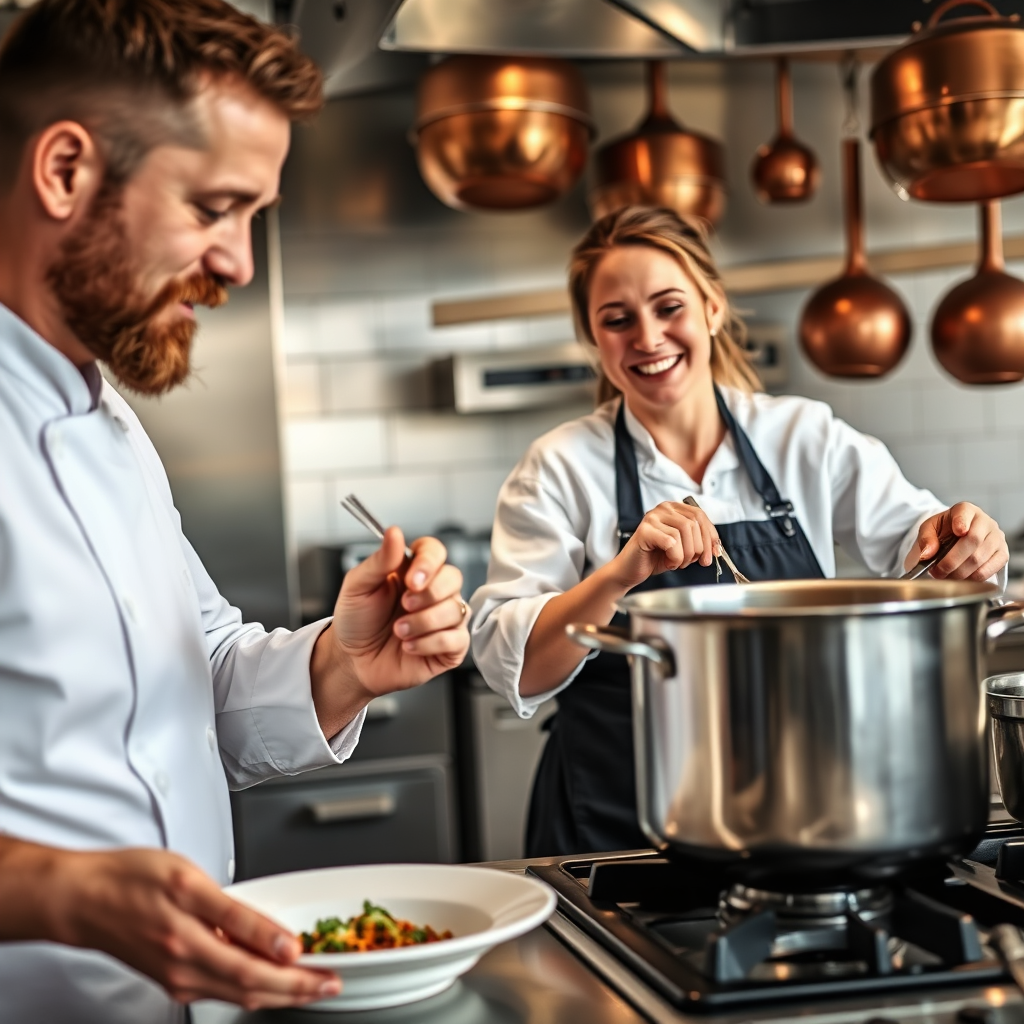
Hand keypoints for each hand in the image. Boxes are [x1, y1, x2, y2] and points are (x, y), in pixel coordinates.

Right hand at [51, 847, 338, 1008]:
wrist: (81, 898)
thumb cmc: (130, 880)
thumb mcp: (189, 882)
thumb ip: (238, 915)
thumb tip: (281, 941)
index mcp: (191, 944)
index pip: (259, 971)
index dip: (299, 977)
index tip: (328, 973)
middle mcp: (185, 970)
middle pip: (253, 990)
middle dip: (298, 991)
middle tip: (330, 983)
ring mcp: (178, 978)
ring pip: (238, 994)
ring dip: (278, 993)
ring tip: (310, 984)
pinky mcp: (173, 978)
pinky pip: (220, 990)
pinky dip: (250, 987)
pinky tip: (267, 978)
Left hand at [327, 527, 468, 700]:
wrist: (351, 661)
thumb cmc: (356, 621)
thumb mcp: (357, 586)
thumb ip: (379, 560)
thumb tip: (394, 532)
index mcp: (413, 571)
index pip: (435, 552)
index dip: (429, 562)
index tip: (411, 579)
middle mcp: (433, 592)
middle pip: (454, 577)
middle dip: (429, 594)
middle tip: (404, 605)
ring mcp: (444, 619)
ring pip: (456, 610)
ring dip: (424, 622)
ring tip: (399, 631)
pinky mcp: (449, 646)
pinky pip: (457, 639)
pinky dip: (429, 643)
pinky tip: (410, 646)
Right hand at [606, 501, 719, 590]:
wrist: (630, 570)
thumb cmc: (655, 558)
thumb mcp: (683, 548)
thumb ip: (698, 543)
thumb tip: (716, 548)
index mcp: (673, 509)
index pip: (700, 516)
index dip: (710, 536)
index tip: (713, 553)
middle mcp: (663, 509)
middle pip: (693, 524)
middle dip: (699, 548)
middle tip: (692, 562)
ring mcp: (652, 518)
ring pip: (683, 533)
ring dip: (686, 555)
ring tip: (677, 562)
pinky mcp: (645, 530)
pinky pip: (671, 543)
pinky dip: (675, 558)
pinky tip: (668, 563)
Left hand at [904, 502, 1007, 580]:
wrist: (958, 538)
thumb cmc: (944, 531)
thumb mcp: (929, 529)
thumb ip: (926, 539)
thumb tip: (927, 553)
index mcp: (965, 510)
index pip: (966, 512)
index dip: (962, 521)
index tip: (958, 531)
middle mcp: (985, 522)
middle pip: (974, 540)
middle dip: (953, 560)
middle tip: (938, 571)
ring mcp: (997, 538)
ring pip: (980, 558)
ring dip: (960, 572)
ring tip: (945, 576)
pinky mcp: (1002, 554)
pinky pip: (990, 570)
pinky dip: (972, 578)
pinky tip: (960, 579)